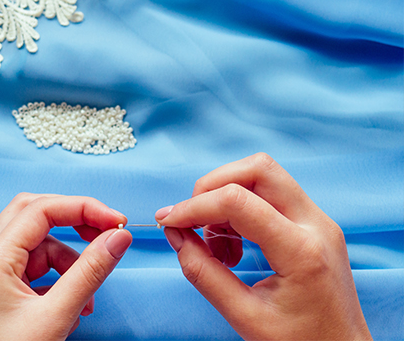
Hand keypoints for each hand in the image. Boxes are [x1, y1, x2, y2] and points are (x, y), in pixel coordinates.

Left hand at [0, 193, 131, 340]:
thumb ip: (90, 272)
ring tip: (89, 295)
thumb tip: (119, 236)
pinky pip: (36, 268)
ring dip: (70, 259)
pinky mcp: (1, 291)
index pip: (40, 210)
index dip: (82, 208)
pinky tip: (76, 305)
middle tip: (106, 231)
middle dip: (73, 219)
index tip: (118, 222)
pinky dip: (60, 278)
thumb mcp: (56, 317)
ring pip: (38, 243)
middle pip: (33, 214)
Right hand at [155, 153, 371, 340]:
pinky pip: (271, 193)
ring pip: (264, 174)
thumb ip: (203, 273)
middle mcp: (316, 224)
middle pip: (258, 169)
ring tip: (215, 243)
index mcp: (301, 251)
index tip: (168, 221)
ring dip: (226, 196)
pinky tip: (232, 243)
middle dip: (213, 185)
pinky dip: (241, 206)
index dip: (194, 207)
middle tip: (192, 219)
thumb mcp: (244, 316)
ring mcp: (319, 220)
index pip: (238, 201)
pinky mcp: (314, 222)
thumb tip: (175, 235)